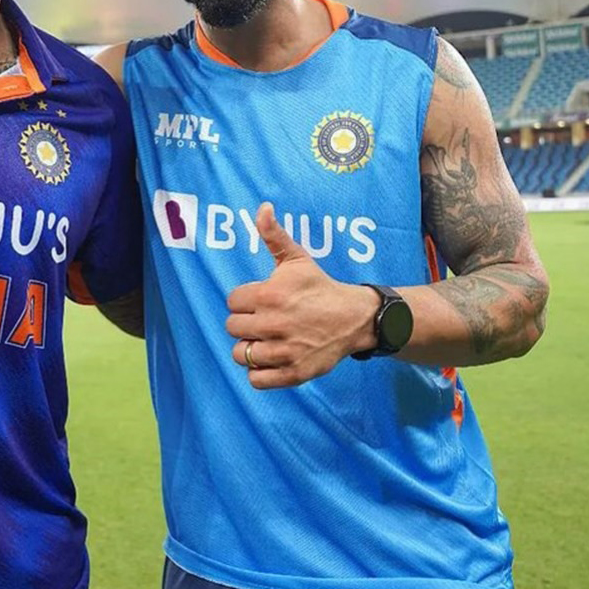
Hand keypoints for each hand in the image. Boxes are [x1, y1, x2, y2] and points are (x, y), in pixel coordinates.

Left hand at [225, 203, 378, 388]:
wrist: (355, 318)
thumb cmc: (320, 287)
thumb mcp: (298, 259)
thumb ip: (274, 235)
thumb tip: (262, 208)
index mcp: (270, 295)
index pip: (232, 301)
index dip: (245, 300)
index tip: (261, 301)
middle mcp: (274, 324)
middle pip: (233, 328)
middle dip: (246, 323)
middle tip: (265, 320)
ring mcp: (284, 351)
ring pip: (241, 355)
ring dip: (250, 348)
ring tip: (267, 339)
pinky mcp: (293, 373)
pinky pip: (256, 379)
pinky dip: (259, 372)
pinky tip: (271, 358)